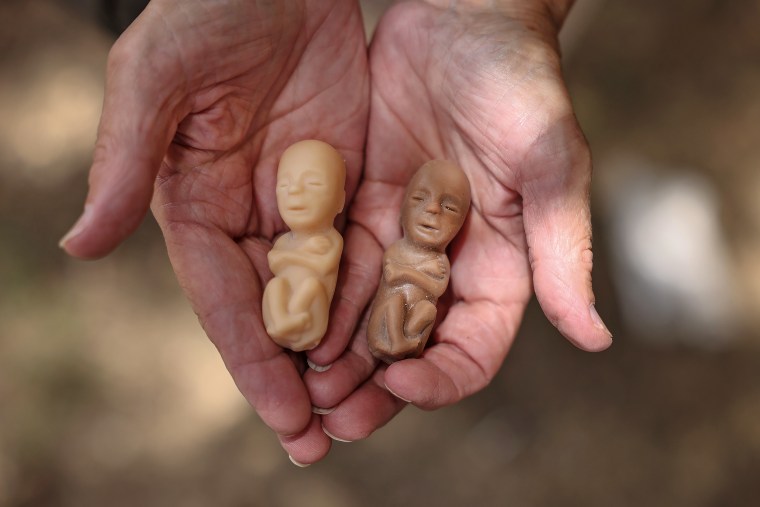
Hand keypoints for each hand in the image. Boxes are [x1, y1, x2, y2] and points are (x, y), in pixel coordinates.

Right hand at [59, 0, 368, 464]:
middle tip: (323, 441)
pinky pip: (362, 247)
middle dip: (297, 378)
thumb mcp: (158, 78)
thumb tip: (79, 246)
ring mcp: (301, 201)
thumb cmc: (207, 9)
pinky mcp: (346, 182)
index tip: (283, 418)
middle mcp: (248, 215)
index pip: (225, 298)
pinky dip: (373, 295)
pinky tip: (395, 338)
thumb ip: (126, 161)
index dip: (251, 360)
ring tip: (362, 410)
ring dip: (340, 351)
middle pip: (276, 310)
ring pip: (322, 291)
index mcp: (195, 204)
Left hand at [305, 0, 611, 441]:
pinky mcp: (358, 207)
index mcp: (499, 267)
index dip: (438, 378)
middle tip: (328, 417)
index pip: (472, 349)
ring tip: (298, 386)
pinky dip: (308, 296)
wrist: (463, 18)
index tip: (397, 383)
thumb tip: (595, 337)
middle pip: (409, 347)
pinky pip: (330, 263)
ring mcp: (398, 239)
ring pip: (361, 316)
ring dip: (331, 355)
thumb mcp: (550, 161)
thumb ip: (564, 248)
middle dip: (371, 388)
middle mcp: (446, 264)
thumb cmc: (521, 82)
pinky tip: (279, 320)